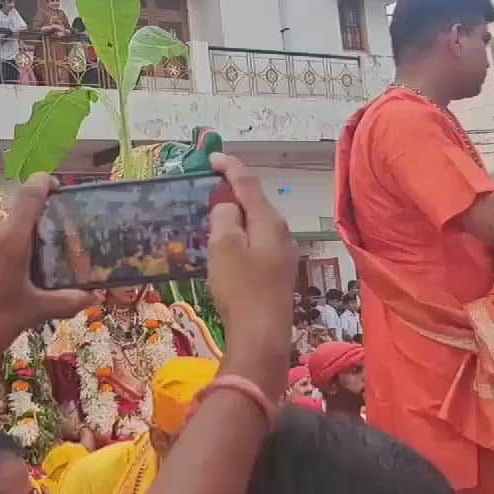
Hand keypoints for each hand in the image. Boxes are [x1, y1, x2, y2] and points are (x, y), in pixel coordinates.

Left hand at [0, 174, 97, 380]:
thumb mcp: (33, 313)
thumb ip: (66, 302)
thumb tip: (93, 300)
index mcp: (9, 238)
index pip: (30, 194)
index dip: (43, 183)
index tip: (54, 186)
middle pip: (11, 222)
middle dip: (25, 238)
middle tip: (36, 263)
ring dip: (2, 252)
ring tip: (7, 283)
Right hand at [207, 153, 298, 397]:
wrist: (262, 335)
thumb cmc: (240, 288)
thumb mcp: (223, 246)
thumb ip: (224, 216)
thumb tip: (227, 205)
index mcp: (269, 221)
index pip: (249, 183)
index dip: (230, 167)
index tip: (212, 158)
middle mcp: (282, 232)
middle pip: (256, 202)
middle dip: (233, 192)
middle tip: (209, 188)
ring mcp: (284, 253)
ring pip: (258, 224)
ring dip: (238, 216)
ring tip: (215, 217)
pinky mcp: (280, 273)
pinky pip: (259, 243)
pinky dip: (243, 236)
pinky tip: (230, 247)